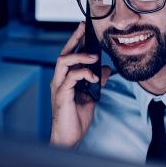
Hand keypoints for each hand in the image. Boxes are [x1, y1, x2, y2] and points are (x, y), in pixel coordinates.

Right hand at [50, 22, 111, 147]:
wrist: (68, 138)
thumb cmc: (75, 118)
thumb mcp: (91, 96)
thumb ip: (97, 81)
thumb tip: (107, 69)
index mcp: (66, 79)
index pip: (69, 55)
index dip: (76, 41)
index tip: (84, 28)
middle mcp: (59, 80)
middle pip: (64, 53)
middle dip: (74, 39)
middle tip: (84, 29)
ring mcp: (58, 86)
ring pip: (63, 61)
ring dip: (79, 55)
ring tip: (93, 56)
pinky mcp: (61, 94)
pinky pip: (71, 77)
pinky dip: (84, 73)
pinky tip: (94, 76)